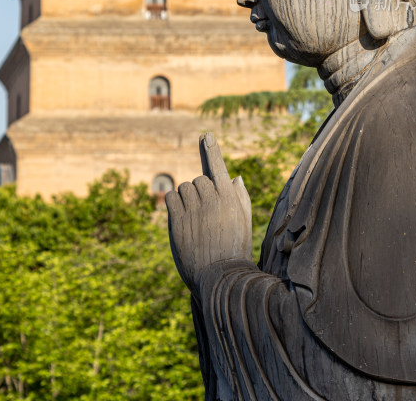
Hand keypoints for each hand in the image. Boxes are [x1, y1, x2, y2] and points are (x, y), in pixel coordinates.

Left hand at [166, 132, 251, 294]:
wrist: (220, 279)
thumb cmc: (235, 250)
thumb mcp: (245, 223)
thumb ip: (240, 198)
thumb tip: (235, 177)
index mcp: (230, 198)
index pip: (218, 168)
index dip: (212, 150)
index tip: (206, 135)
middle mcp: (212, 200)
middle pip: (199, 179)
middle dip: (200, 191)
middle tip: (205, 214)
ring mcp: (194, 209)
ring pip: (184, 188)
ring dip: (187, 198)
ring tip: (195, 220)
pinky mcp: (178, 220)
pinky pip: (170, 198)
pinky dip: (173, 204)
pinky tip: (181, 219)